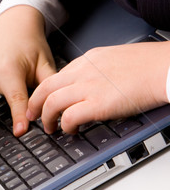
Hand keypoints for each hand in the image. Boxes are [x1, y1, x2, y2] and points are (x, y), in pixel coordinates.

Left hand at [27, 41, 169, 133]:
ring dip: (46, 117)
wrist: (161, 67)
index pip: (58, 74)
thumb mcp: (115, 59)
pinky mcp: (98, 103)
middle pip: (47, 86)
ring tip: (49, 128)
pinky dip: (65, 125)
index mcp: (89, 59)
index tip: (42, 99)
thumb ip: (100, 69)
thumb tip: (98, 82)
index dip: (46, 90)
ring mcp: (89, 86)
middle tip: (33, 115)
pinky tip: (70, 130)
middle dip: (35, 103)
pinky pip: (70, 116)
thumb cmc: (147, 64)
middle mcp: (84, 71)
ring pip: (52, 101)